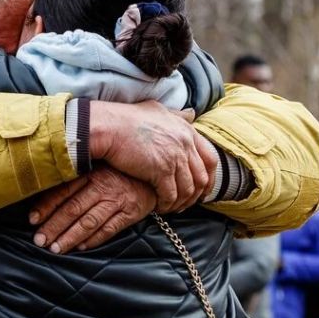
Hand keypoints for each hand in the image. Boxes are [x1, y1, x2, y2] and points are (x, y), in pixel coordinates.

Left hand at [29, 166, 156, 253]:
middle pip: (73, 209)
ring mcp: (117, 200)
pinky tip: (81, 247)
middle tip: (40, 241)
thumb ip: (77, 179)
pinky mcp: (130, 213)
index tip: (32, 220)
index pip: (63, 191)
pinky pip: (110, 229)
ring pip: (89, 222)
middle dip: (54, 226)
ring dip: (70, 237)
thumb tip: (46, 195)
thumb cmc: (119, 173)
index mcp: (91, 172)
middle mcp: (103, 186)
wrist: (154, 176)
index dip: (46, 206)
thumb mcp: (98, 169)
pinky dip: (94, 239)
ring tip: (56, 249)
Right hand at [88, 100, 217, 212]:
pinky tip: (158, 207)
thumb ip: (177, 115)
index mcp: (186, 130)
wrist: (108, 126)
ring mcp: (175, 157)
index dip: (208, 178)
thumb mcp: (157, 110)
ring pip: (188, 190)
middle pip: (202, 177)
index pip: (210, 159)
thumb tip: (191, 114)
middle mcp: (185, 143)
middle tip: (185, 204)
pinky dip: (166, 204)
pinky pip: (170, 195)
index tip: (202, 190)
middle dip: (196, 195)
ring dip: (180, 203)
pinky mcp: (161, 170)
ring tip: (170, 207)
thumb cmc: (126, 118)